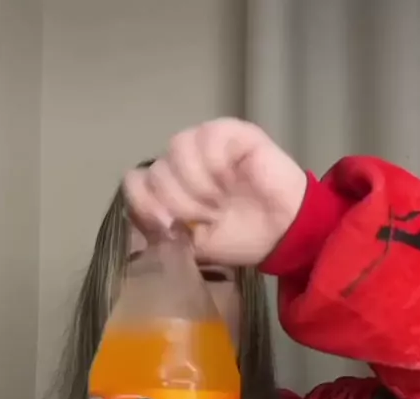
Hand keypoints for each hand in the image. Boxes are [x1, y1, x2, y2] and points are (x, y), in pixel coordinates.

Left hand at [124, 118, 306, 265]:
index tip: (167, 226)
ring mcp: (206, 143)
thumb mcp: (195, 246)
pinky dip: (214, 166)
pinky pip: (207, 138)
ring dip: (196, 185)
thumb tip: (142, 224)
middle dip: (179, 203)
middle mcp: (182, 162)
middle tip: (207, 219)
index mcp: (171, 187)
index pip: (135, 182)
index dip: (145, 204)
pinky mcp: (232, 131)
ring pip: (176, 150)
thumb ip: (166, 232)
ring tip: (218, 203)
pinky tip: (229, 181)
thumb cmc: (242, 238)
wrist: (284, 233)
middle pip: (156, 171)